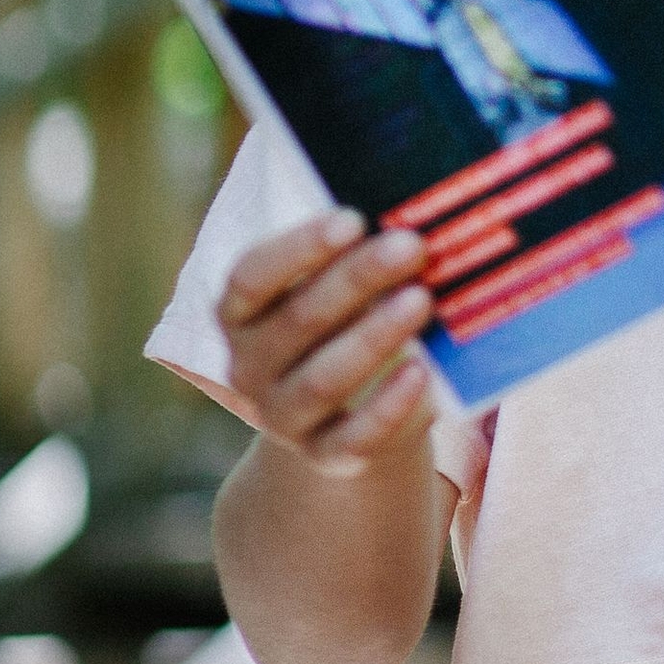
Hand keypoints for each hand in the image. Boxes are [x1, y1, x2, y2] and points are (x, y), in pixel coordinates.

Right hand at [219, 209, 438, 476]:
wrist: (351, 412)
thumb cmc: (348, 322)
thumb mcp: (340, 288)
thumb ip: (357, 252)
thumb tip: (412, 208)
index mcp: (241, 315)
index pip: (251, 278)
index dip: (299, 248)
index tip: (353, 218)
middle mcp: (250, 367)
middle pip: (298, 320)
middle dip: (356, 279)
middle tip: (412, 245)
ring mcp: (283, 417)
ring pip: (323, 379)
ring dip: (373, 337)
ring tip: (422, 299)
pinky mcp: (326, 455)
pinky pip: (354, 438)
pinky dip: (388, 406)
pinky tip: (422, 372)